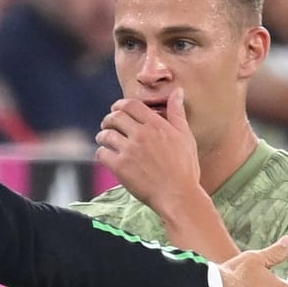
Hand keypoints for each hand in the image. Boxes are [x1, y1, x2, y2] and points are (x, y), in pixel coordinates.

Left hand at [95, 89, 204, 213]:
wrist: (179, 195)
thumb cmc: (185, 167)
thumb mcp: (185, 136)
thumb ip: (177, 112)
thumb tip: (177, 91)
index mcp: (156, 124)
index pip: (131, 104)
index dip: (119, 105)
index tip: (116, 110)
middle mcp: (142, 134)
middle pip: (115, 117)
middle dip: (108, 119)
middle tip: (108, 124)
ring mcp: (130, 150)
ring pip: (106, 134)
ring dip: (102, 136)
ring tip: (104, 140)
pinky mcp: (121, 167)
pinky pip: (102, 153)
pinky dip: (102, 152)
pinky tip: (106, 155)